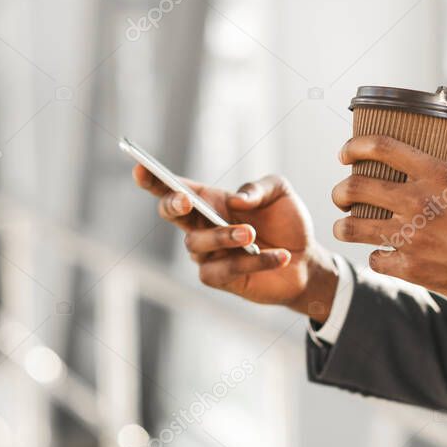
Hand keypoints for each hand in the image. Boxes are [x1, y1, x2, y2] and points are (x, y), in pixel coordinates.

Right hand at [133, 166, 336, 320]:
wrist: (306, 261)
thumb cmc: (286, 222)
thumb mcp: (279, 192)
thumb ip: (258, 188)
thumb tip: (236, 199)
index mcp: (210, 200)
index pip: (174, 187)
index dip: (153, 179)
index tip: (140, 168)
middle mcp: (202, 225)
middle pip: (171, 213)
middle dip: (173, 204)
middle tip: (187, 200)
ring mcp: (207, 254)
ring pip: (197, 244)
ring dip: (223, 236)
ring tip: (250, 233)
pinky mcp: (220, 279)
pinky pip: (225, 270)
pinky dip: (255, 261)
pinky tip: (280, 256)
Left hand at [331, 136, 446, 308]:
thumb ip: (442, 181)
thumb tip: (418, 177)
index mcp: (437, 174)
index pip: (381, 147)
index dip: (355, 147)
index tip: (346, 154)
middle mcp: (419, 202)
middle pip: (355, 188)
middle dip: (340, 192)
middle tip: (341, 196)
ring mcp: (412, 237)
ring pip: (352, 227)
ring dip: (344, 226)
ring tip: (345, 226)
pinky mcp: (412, 268)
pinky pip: (375, 260)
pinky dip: (377, 258)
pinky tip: (384, 256)